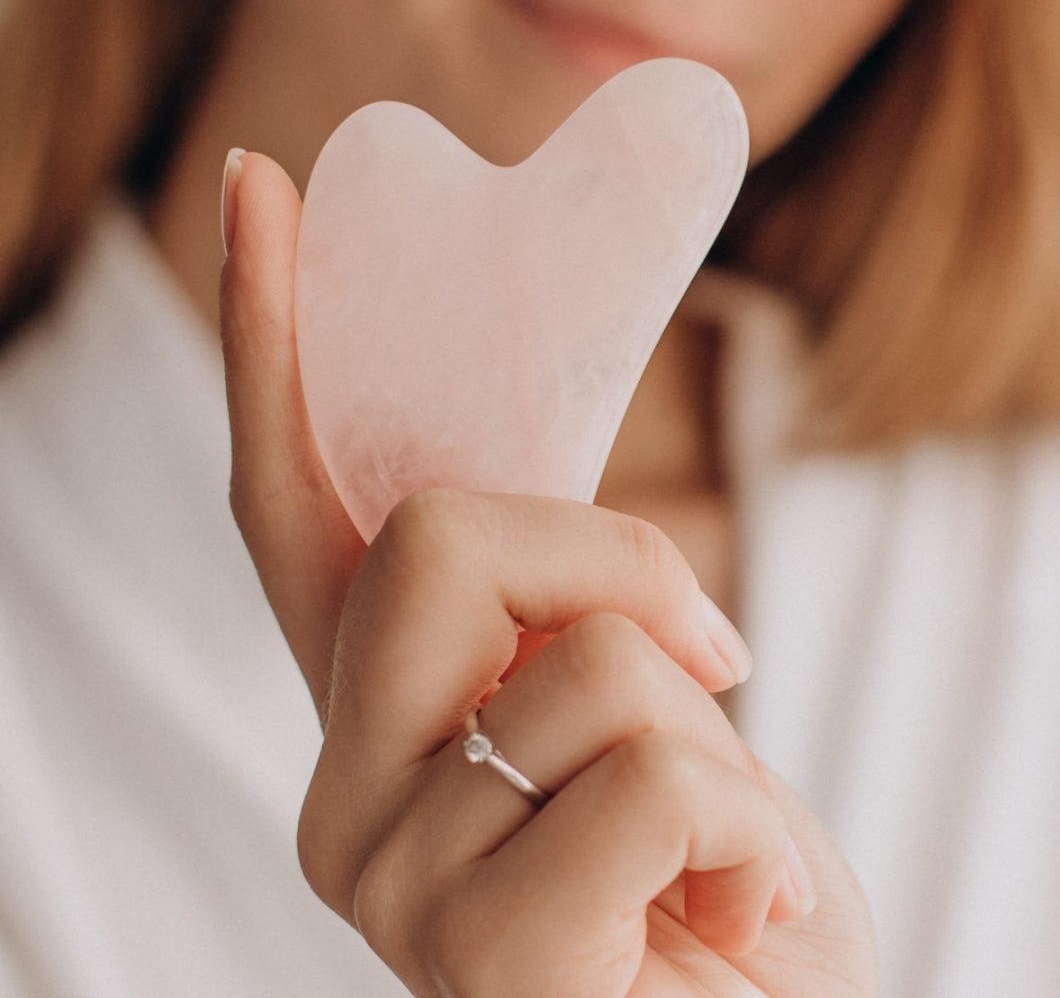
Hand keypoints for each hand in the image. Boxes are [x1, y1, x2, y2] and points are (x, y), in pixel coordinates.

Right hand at [221, 152, 877, 995]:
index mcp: (384, 709)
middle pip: (438, 535)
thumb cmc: (710, 888)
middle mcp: (346, 784)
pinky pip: (645, 786)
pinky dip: (747, 831)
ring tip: (716, 843)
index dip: (271, 339)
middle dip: (617, 560)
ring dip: (710, 736)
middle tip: (708, 657)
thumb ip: (573, 629)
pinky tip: (726, 908)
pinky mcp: (476, 960)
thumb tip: (612, 588)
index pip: (290, 498)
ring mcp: (391, 875)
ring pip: (578, 664)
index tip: (257, 192)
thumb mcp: (647, 718)